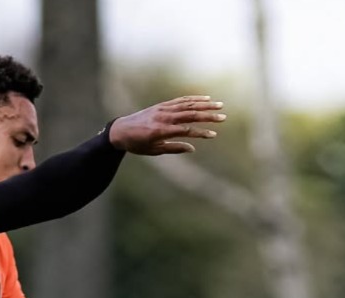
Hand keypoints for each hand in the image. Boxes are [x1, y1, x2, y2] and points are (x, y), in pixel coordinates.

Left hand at [108, 95, 225, 154]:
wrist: (121, 130)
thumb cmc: (137, 145)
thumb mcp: (153, 151)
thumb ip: (173, 148)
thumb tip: (192, 148)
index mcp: (160, 131)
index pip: (186, 131)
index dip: (201, 133)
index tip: (213, 135)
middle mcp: (163, 118)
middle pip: (190, 115)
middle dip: (208, 116)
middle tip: (223, 117)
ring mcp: (163, 109)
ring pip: (187, 105)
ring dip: (204, 105)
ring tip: (219, 105)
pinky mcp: (162, 105)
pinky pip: (180, 100)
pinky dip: (193, 99)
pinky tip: (205, 99)